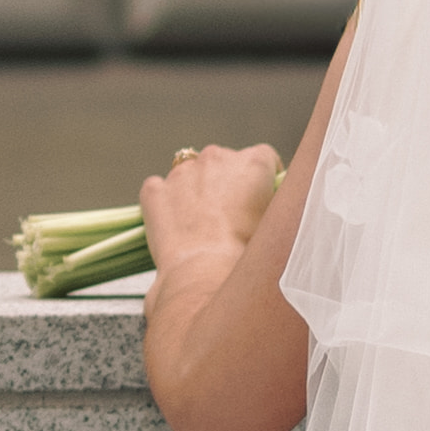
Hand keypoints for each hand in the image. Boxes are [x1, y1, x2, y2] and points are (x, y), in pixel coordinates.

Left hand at [139, 147, 283, 276]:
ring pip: (189, 173)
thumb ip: (271, 203)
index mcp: (252, 163)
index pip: (264, 156)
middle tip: (229, 216)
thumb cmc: (246, 255)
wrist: (206, 274)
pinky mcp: (155, 190)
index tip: (260, 195)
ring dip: (194, 190)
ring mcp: (182, 172)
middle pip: (223, 161)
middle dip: (225, 182)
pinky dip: (164, 202)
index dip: (262, 177)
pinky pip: (159, 188)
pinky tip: (173, 226)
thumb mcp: (275, 225)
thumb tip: (266, 204)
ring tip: (199, 226)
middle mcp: (216, 158)